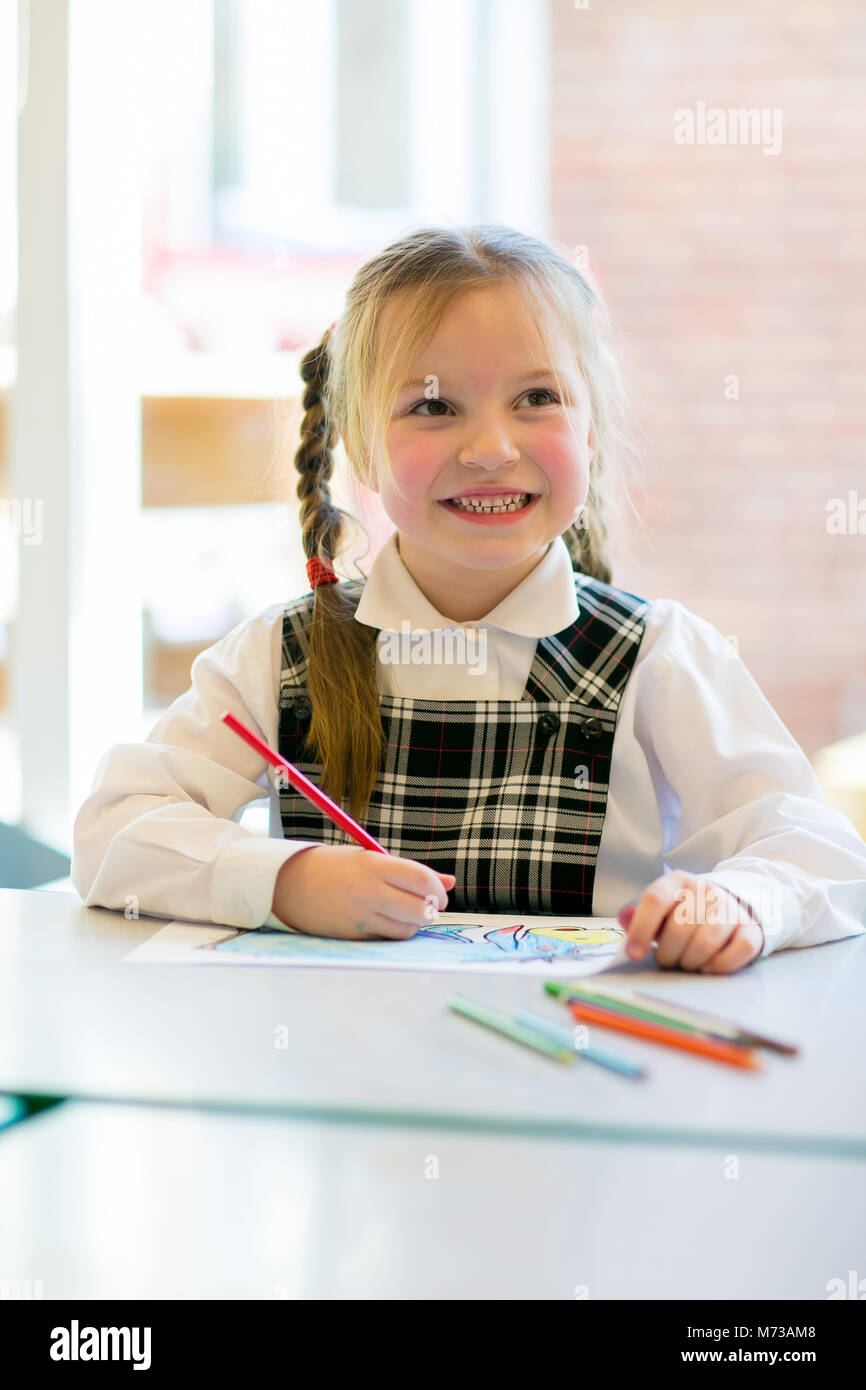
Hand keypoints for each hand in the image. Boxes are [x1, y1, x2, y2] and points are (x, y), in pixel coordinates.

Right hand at [271, 844, 455, 940]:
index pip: (421, 880)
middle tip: (428, 907)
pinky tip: (386, 921)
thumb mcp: (371, 859)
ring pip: (406, 930)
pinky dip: (394, 932)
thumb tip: (450, 882)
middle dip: (431, 911)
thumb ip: (410, 872)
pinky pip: (387, 939)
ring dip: (413, 924)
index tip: (439, 893)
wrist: (289, 884)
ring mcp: (360, 916)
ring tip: (404, 913)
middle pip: (419, 910)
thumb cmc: (335, 867)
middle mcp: (368, 891)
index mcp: (374, 865)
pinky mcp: (353, 936)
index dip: (438, 890)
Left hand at [618, 871, 763, 973]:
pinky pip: (737, 952)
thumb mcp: (662, 910)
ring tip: (686, 962)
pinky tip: (708, 966)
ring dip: (691, 961)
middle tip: (667, 959)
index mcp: (678, 881)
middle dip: (668, 952)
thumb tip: (625, 918)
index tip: (634, 954)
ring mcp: (731, 908)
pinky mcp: (751, 928)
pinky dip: (718, 966)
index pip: (655, 899)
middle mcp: (706, 890)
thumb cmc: (686, 914)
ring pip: (706, 941)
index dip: (641, 929)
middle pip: (679, 926)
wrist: (729, 908)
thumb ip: (640, 916)